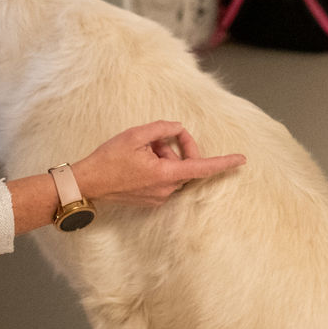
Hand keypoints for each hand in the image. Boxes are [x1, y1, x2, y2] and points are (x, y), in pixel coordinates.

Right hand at [72, 121, 245, 207]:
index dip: (223, 163)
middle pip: (187, 164)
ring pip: (175, 170)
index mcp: (165, 174)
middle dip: (179, 147)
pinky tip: (140, 159)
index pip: (202, 167)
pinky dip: (159, 166)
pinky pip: (165, 179)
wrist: (86, 184)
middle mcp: (165, 189)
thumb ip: (162, 129)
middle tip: (160, 136)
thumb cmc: (108, 159)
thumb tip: (178, 129)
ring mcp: (158, 196)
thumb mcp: (136, 135)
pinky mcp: (151, 199)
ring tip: (144, 147)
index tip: (241, 160)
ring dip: (166, 156)